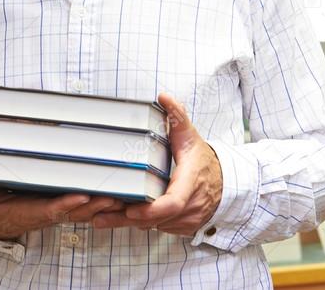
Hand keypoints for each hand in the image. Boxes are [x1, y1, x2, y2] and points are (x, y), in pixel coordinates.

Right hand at [0, 182, 123, 240]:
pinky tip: (115, 194)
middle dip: (94, 205)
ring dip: (101, 205)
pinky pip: (81, 205)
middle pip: (74, 211)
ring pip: (82, 209)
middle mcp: (45, 213)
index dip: (66, 203)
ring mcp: (53, 210)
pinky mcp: (57, 205)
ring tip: (123, 195)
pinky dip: (98, 202)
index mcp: (28, 211)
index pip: (50, 208)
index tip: (81, 196)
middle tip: (114, 197)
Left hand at [92, 93, 221, 235]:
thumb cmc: (202, 159)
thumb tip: (164, 96)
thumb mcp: (190, 135)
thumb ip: (177, 116)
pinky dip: (139, 224)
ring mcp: (187, 220)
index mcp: (191, 182)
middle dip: (128, 218)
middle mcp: (191, 205)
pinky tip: (118, 216)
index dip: (151, 210)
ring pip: (154, 226)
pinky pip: (157, 228)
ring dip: (130, 222)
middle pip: (157, 219)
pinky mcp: (181, 227)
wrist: (224, 182)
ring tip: (101, 216)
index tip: (131, 210)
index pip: (173, 203)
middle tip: (100, 213)